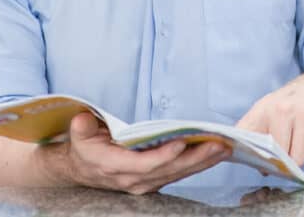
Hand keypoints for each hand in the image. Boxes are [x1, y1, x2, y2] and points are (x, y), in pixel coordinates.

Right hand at [39, 112, 230, 194]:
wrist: (83, 169)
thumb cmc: (85, 147)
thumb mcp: (79, 135)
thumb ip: (81, 129)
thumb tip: (83, 121)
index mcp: (115, 167)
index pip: (144, 164)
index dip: (163, 156)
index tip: (181, 143)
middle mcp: (134, 179)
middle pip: (170, 169)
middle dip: (196, 157)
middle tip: (219, 144)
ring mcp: (147, 182)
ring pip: (180, 173)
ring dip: (204, 160)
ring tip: (225, 147)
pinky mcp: (157, 179)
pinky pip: (181, 172)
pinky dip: (200, 163)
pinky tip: (217, 153)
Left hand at [236, 72, 303, 165]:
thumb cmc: (292, 105)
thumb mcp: (267, 111)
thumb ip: (252, 135)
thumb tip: (254, 165)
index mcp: (264, 108)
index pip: (246, 136)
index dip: (245, 153)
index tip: (251, 164)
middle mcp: (284, 108)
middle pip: (277, 157)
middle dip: (283, 159)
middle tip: (289, 144)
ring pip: (299, 159)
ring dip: (302, 155)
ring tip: (303, 137)